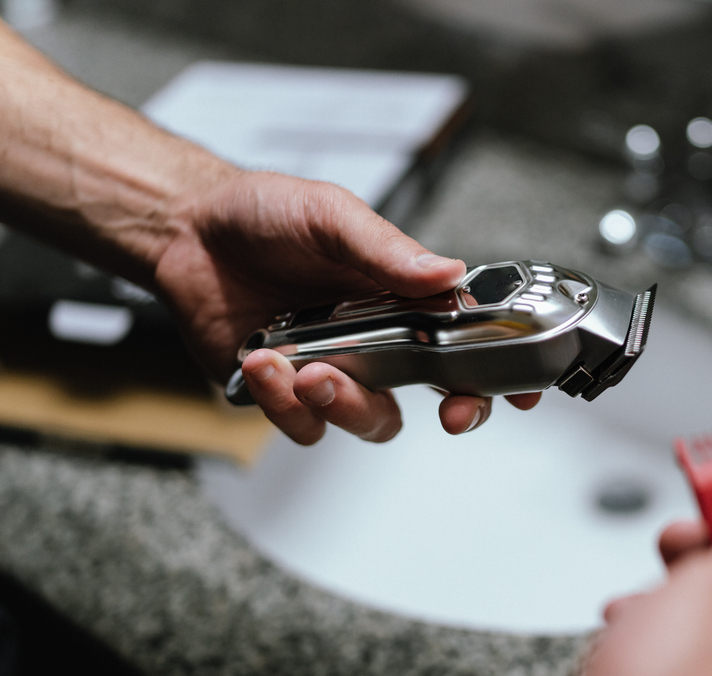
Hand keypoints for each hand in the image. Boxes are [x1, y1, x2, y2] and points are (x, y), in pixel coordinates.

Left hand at [153, 170, 540, 442]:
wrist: (186, 232)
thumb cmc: (263, 214)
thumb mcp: (332, 216)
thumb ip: (388, 252)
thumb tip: (449, 275)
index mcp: (405, 298)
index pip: (471, 339)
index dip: (503, 370)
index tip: (525, 389)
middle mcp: (380, 341)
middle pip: (440, 394)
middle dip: (458, 409)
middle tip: (451, 411)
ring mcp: (336, 370)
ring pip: (373, 420)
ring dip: (348, 403)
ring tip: (308, 368)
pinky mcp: (287, 394)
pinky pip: (304, 424)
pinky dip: (285, 401)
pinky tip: (262, 360)